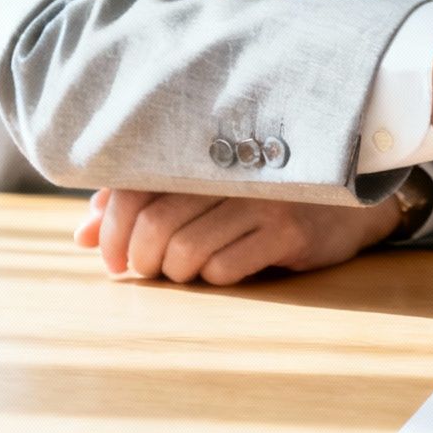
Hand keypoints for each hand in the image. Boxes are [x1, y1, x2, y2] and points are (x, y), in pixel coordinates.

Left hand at [73, 188, 403, 284]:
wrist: (351, 203)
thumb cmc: (265, 197)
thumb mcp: (205, 194)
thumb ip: (143, 205)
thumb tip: (82, 235)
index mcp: (206, 154)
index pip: (136, 189)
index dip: (110, 230)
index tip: (110, 259)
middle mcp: (234, 171)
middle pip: (156, 222)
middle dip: (139, 258)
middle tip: (143, 271)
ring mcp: (265, 200)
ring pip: (187, 249)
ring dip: (175, 273)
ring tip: (183, 272)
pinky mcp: (290, 232)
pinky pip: (227, 267)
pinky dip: (213, 277)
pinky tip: (223, 270)